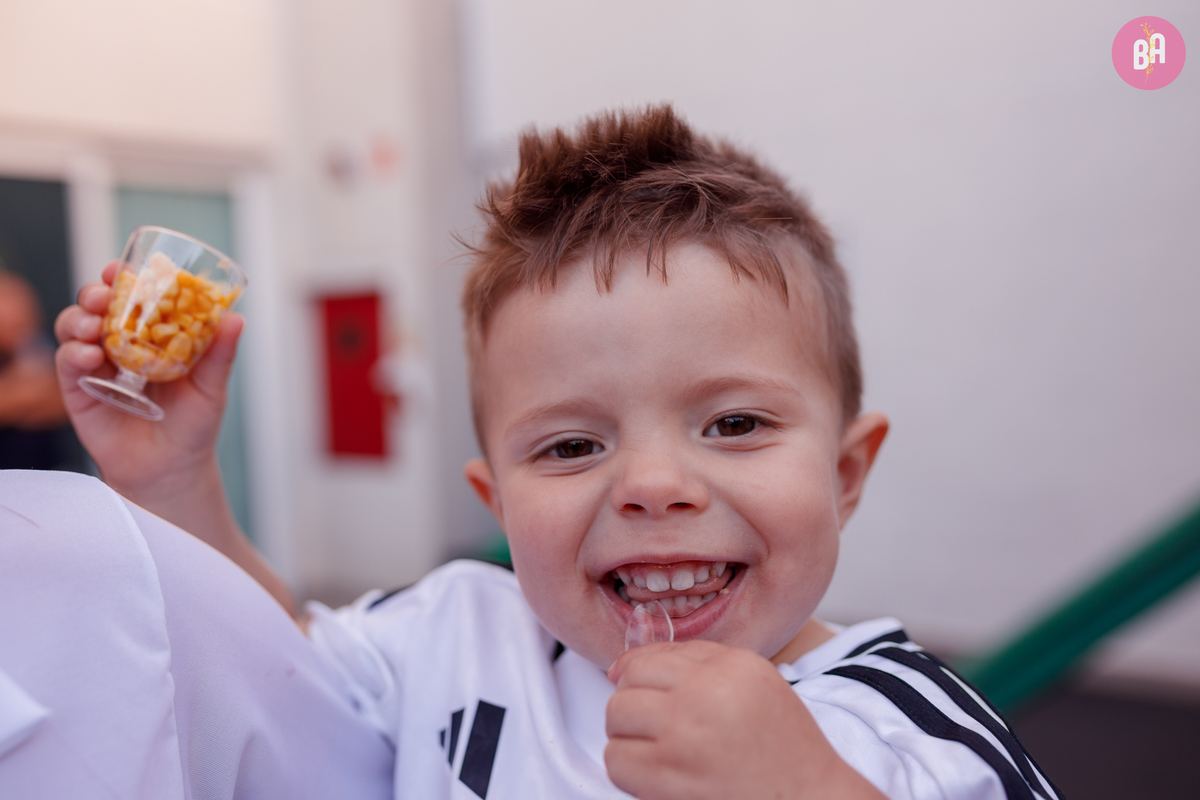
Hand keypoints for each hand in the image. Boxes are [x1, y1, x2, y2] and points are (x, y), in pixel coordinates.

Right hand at [54, 261, 242, 495]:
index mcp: (152, 334)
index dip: (123, 277)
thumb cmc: (194, 424)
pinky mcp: (79, 390)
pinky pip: (68, 362)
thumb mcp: (212, 386)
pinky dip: (74, 352)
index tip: (121, 267)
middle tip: (106, 294)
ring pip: (75, 326)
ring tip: (96, 325)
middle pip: (98, 305)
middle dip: (97, 292)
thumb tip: (236, 318)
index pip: (133, 295)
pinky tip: (90, 356)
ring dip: (80, 318)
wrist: (173, 470)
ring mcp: (97, 365)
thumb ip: (220, 353)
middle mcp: (120, 344)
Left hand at [605, 641, 884, 799]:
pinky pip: (616, 762)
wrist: (809, 797)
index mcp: (727, 667)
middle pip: (627, 686)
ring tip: (658, 748)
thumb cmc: (783, 746)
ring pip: (615, 720)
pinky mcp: (668, 781)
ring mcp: (683, 738)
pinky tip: (658, 773)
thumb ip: (694, 660)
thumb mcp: (753, 680)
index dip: (635, 674)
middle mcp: (703, 695)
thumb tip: (621, 667)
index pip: (650, 656)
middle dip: (633, 706)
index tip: (637, 688)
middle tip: (655, 725)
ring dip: (629, 736)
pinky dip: (629, 770)